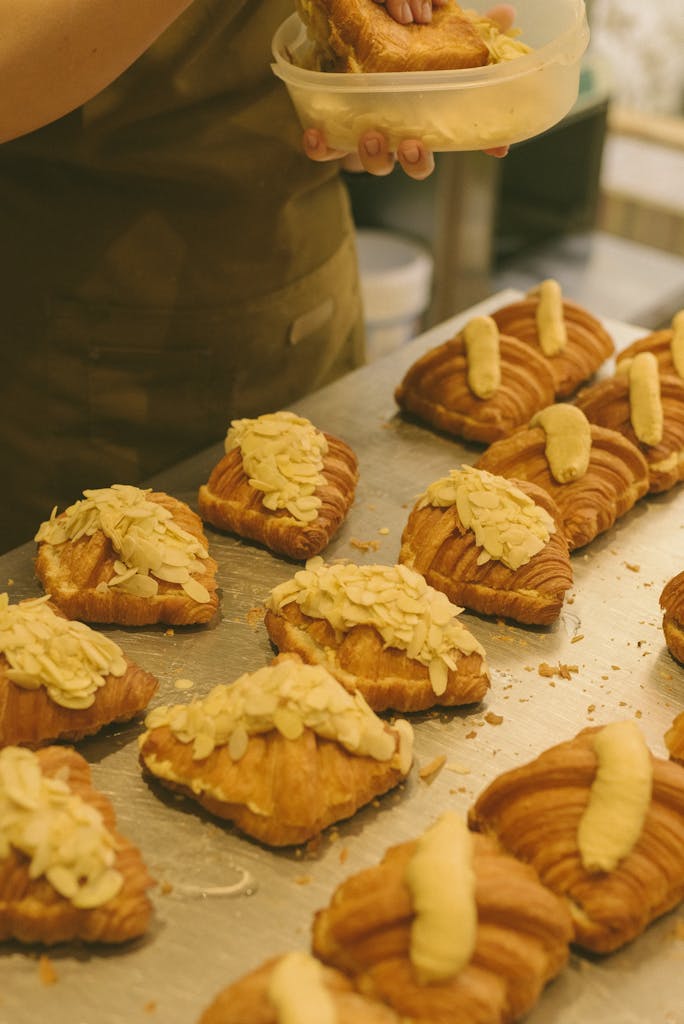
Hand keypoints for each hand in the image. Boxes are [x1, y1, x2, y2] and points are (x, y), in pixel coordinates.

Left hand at [301, 4, 515, 173]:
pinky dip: (320, 147)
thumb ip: (466, 32)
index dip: (481, 146)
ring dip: (374, 155)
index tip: (497, 149)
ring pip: (374, 163)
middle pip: (415, 165)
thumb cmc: (394, 58)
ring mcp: (366, 141)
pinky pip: (324, 152)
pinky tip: (316, 133)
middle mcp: (399, 137)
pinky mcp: (333, 136)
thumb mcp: (432, 41)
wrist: (340, 54)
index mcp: (426, 120)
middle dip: (416, 162)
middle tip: (413, 144)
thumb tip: (507, 15)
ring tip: (371, 133)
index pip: (458, 140)